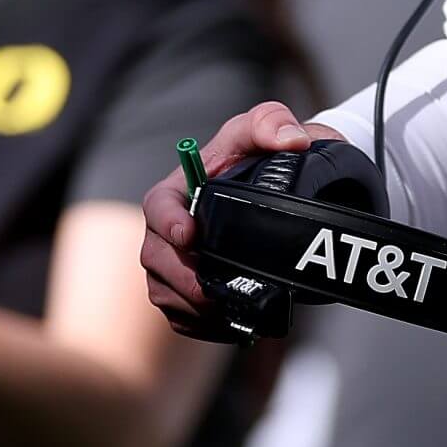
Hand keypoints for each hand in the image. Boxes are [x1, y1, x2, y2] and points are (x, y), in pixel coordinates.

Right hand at [139, 101, 344, 331]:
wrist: (284, 183)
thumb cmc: (263, 152)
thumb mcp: (267, 125)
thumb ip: (273, 121)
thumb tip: (292, 141)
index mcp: (181, 187)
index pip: (158, 204)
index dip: (168, 221)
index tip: (190, 235)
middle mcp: (171, 226)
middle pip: (155, 257)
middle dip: (180, 277)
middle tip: (212, 291)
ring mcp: (176, 260)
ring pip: (165, 291)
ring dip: (191, 306)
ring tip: (226, 311)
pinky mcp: (188, 289)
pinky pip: (181, 315)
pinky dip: (201, 325)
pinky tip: (231, 324)